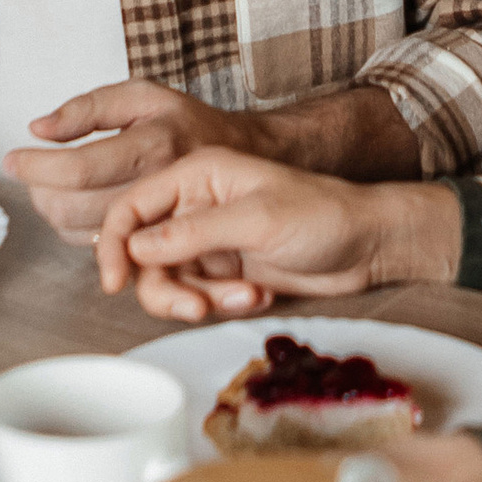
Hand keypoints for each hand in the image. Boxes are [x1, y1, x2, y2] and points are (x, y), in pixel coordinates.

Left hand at [3, 80, 269, 246]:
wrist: (243, 161)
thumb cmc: (186, 123)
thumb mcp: (143, 95)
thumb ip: (90, 106)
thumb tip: (40, 128)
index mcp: (154, 144)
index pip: (79, 166)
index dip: (37, 166)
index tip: (13, 158)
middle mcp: (157, 187)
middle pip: (71, 207)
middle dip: (39, 191)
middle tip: (32, 172)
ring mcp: (158, 222)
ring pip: (79, 232)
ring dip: (53, 211)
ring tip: (54, 186)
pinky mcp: (156, 245)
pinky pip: (96, 246)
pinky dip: (75, 228)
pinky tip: (81, 204)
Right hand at [94, 146, 408, 320]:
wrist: (368, 246)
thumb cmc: (324, 214)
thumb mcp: (257, 219)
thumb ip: (193, 233)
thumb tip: (135, 249)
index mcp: (198, 175)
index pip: (132, 206)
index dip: (113, 243)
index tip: (114, 280)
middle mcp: (196, 206)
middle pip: (143, 254)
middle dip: (164, 287)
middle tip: (193, 307)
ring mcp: (209, 242)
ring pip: (168, 282)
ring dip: (198, 300)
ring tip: (242, 299)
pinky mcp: (224, 272)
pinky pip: (198, 297)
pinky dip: (222, 304)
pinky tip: (257, 297)